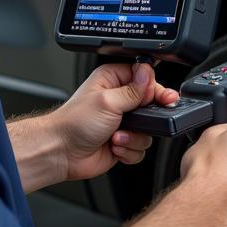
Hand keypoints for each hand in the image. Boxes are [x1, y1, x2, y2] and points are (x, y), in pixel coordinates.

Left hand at [50, 63, 179, 181]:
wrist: (62, 152)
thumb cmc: (75, 123)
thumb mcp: (107, 101)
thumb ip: (133, 90)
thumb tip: (148, 74)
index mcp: (112, 80)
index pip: (144, 78)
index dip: (155, 88)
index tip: (164, 98)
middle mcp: (118, 100)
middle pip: (150, 104)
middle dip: (147, 118)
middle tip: (144, 121)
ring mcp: (121, 122)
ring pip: (148, 130)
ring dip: (134, 137)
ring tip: (117, 137)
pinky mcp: (122, 142)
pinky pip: (140, 147)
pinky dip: (129, 150)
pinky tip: (114, 147)